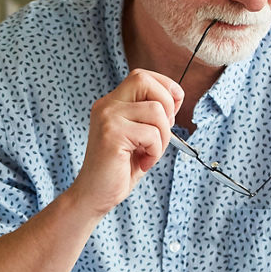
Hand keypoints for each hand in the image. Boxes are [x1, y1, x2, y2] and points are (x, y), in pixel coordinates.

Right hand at [69, 69, 183, 216]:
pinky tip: (142, 162)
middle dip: (166, 104)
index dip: (164, 87)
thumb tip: (175, 98)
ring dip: (163, 136)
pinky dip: (155, 151)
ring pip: (155, 110)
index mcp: (111, 104)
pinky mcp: (112, 134)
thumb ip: (151, 115)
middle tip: (162, 132)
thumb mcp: (138, 136)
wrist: (94, 196)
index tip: (172, 111)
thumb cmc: (119, 169)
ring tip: (150, 153)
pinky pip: (151, 133)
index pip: (141, 76)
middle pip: (144, 80)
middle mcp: (106, 106)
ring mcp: (107, 118)